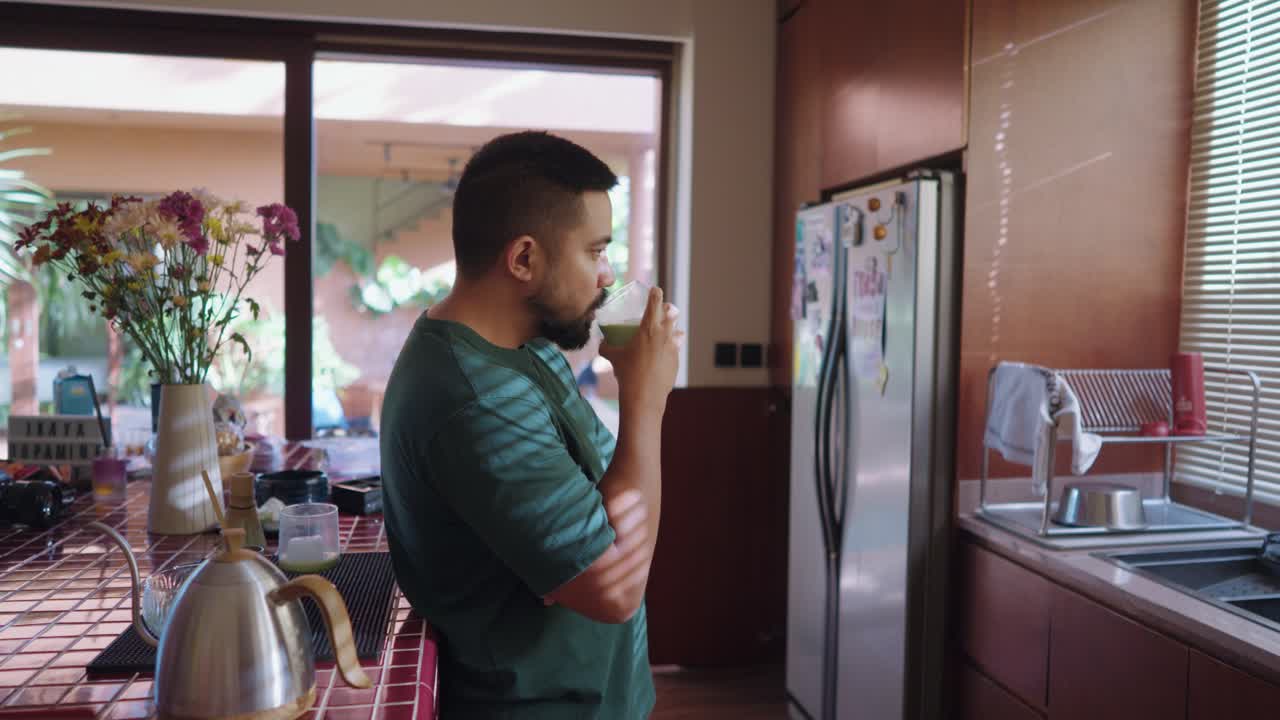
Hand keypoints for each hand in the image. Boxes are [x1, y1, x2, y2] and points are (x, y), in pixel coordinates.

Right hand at [599, 287, 682, 416]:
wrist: (644, 396)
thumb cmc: (627, 373)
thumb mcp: (613, 357)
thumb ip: (606, 347)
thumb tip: (602, 342)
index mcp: (649, 328)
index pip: (656, 301)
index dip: (655, 292)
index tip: (654, 290)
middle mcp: (664, 334)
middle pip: (672, 313)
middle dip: (667, 309)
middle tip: (661, 311)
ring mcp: (673, 348)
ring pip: (678, 331)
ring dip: (673, 329)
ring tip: (666, 333)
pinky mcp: (677, 361)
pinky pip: (676, 349)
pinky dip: (671, 348)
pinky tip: (663, 354)